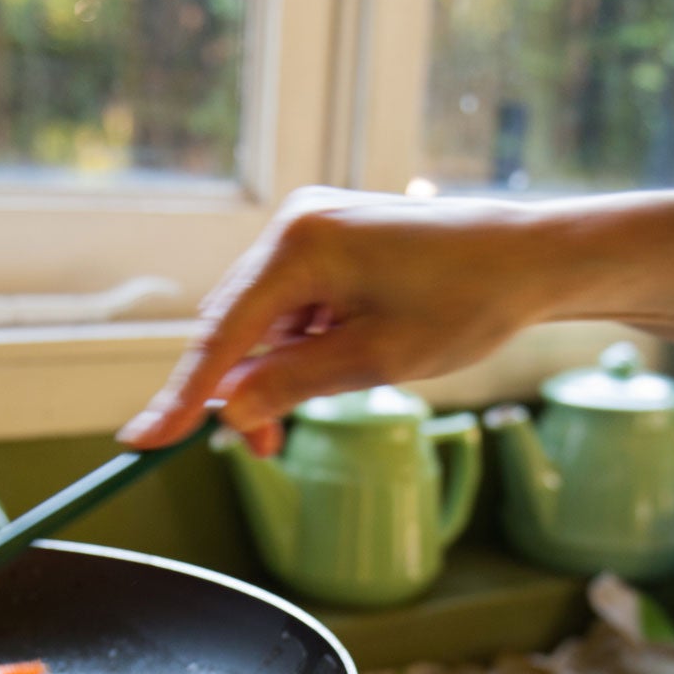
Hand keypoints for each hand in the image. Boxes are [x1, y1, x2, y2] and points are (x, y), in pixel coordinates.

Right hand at [119, 186, 549, 456]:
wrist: (530, 258)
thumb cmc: (465, 303)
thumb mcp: (375, 360)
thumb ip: (294, 385)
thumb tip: (229, 409)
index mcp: (299, 246)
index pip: (222, 335)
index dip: (181, 396)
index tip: (143, 441)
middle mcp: (295, 225)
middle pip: (237, 327)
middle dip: (245, 391)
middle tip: (269, 448)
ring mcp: (314, 229)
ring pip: (266, 322)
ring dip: (280, 373)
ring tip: (328, 401)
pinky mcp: (333, 240)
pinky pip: (295, 307)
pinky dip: (304, 348)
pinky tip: (345, 363)